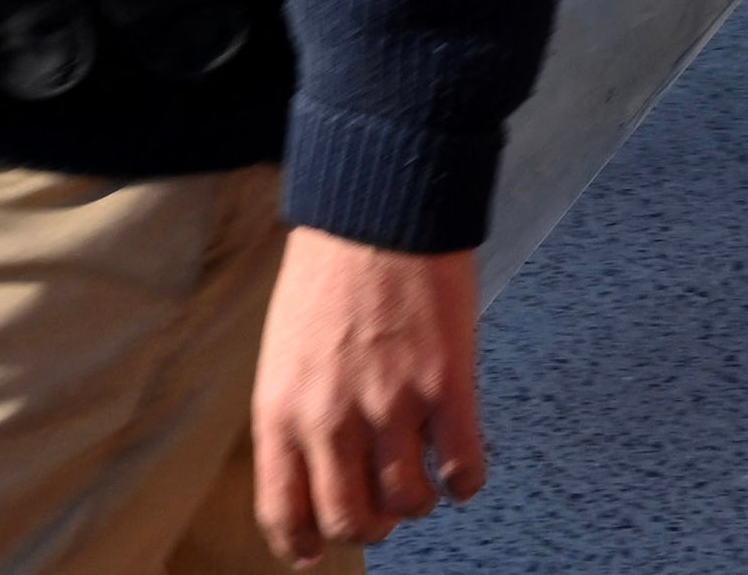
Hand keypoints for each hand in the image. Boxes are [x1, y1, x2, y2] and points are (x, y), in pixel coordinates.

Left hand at [251, 229, 484, 565]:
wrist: (377, 208)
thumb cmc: (328, 270)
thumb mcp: (284, 352)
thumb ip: (295, 413)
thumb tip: (314, 468)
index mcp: (281, 411)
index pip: (283, 512)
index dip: (302, 544)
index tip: (316, 552)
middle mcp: (331, 419)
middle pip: (351, 520)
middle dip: (372, 525)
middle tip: (385, 508)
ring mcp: (390, 404)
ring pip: (408, 502)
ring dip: (419, 502)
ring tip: (426, 480)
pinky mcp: (445, 384)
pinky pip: (462, 466)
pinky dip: (466, 480)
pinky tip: (464, 468)